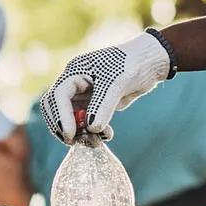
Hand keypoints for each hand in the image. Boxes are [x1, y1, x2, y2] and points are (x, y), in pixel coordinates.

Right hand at [41, 31, 172, 143]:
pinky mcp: (94, 106)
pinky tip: (107, 135)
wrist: (149, 64)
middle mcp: (75, 85)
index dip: (61, 116)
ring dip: (80, 133)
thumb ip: (103, 106)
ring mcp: (84, 96)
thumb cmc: (131, 65)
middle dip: (63, 127)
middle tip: (75, 142)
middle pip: (56, 109)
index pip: (58, 96)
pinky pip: (86, 123)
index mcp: (75, 72)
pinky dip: (93, 132)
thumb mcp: (117, 84)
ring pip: (71, 119)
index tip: (70, 134)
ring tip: (97, 141)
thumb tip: (91, 128)